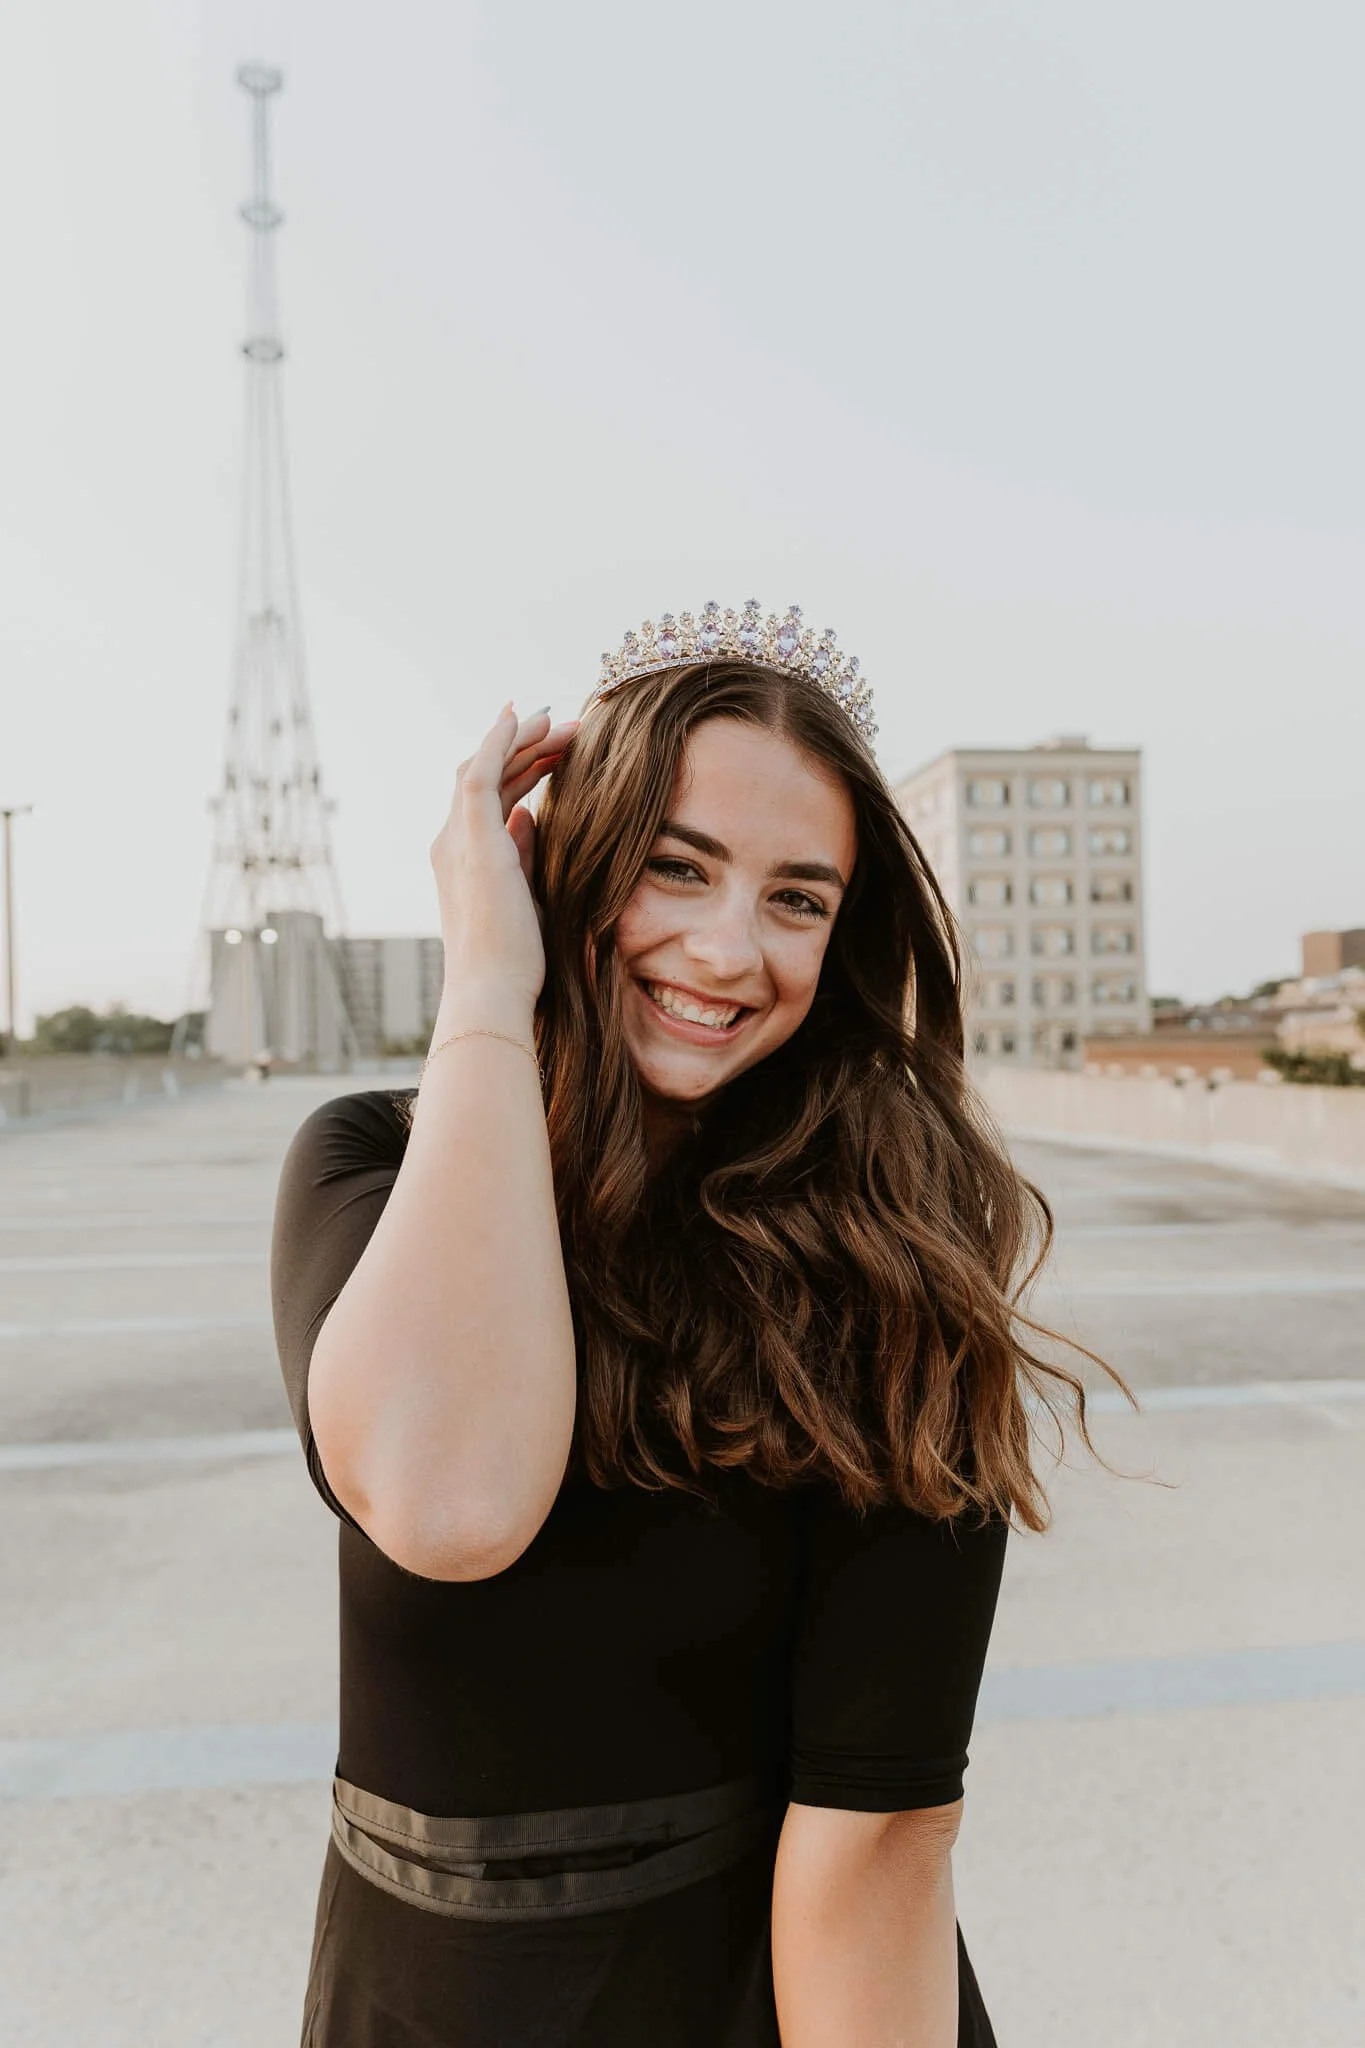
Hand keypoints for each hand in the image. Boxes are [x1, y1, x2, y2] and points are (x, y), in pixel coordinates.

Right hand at [430, 705, 578, 1010]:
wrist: (493, 992)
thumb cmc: (514, 962)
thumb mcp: (526, 896)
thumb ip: (523, 853)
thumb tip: (530, 816)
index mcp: (463, 860)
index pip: (490, 798)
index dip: (520, 768)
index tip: (555, 749)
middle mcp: (451, 844)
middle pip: (485, 775)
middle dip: (526, 748)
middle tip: (569, 728)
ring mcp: (457, 841)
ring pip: (483, 767)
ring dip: (522, 739)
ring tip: (564, 723)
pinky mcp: (473, 842)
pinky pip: (480, 774)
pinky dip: (499, 742)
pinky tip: (523, 718)